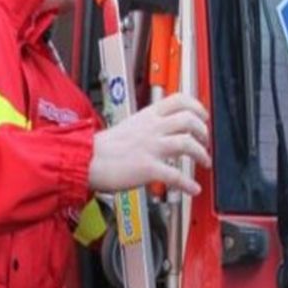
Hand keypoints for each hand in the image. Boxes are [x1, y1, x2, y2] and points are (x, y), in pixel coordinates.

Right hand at [89, 93, 210, 195]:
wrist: (83, 159)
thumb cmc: (100, 148)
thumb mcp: (127, 127)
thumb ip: (146, 126)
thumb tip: (161, 131)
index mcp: (146, 116)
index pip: (179, 99)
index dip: (197, 107)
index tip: (203, 116)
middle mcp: (152, 129)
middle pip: (189, 120)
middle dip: (203, 132)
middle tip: (204, 141)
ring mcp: (151, 147)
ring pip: (188, 144)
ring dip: (202, 154)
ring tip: (204, 162)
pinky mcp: (148, 168)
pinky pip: (176, 176)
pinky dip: (188, 184)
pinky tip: (192, 188)